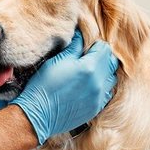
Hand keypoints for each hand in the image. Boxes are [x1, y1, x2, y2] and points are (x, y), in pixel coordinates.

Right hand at [12, 30, 119, 144]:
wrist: (38, 114)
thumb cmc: (44, 85)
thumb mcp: (58, 60)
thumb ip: (75, 46)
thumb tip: (81, 35)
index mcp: (90, 67)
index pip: (105, 49)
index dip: (95, 45)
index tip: (85, 48)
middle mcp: (99, 83)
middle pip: (112, 63)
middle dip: (102, 58)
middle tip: (88, 59)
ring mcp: (99, 98)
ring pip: (111, 79)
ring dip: (103, 73)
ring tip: (89, 73)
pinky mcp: (96, 109)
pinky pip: (106, 94)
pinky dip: (101, 88)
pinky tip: (88, 87)